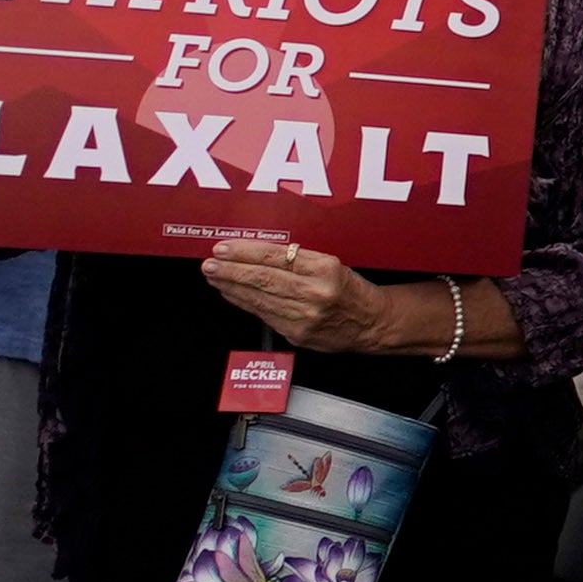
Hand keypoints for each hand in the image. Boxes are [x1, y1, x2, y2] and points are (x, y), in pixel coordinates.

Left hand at [198, 238, 407, 352]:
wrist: (372, 323)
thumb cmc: (351, 291)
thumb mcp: (332, 264)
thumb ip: (298, 259)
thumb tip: (257, 253)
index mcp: (324, 269)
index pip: (275, 256)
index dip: (245, 252)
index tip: (224, 248)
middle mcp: (314, 293)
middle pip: (262, 278)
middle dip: (230, 270)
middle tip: (210, 263)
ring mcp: (304, 316)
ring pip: (258, 298)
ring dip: (231, 286)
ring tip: (214, 277)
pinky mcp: (296, 333)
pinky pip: (263, 315)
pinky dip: (244, 303)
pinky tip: (232, 294)